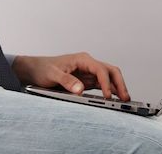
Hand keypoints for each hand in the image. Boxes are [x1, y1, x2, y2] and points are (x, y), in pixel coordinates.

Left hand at [12, 52, 129, 100]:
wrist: (36, 70)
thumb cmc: (43, 69)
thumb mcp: (52, 74)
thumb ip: (66, 81)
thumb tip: (80, 89)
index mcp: (82, 59)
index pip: (100, 69)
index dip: (106, 83)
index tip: (108, 96)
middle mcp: (88, 64)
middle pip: (110, 71)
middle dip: (119, 83)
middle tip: (126, 97)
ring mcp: (89, 73)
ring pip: (109, 78)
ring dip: (117, 87)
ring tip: (124, 101)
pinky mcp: (87, 81)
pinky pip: (102, 85)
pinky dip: (109, 91)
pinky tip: (113, 100)